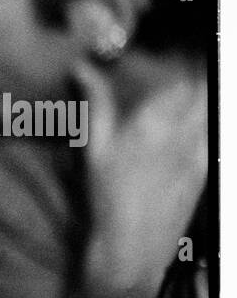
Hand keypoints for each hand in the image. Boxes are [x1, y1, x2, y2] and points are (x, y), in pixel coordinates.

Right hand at [71, 58, 206, 296]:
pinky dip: (208, 122)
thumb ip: (96, 106)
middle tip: (188, 64)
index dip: (180, 59)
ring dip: (202, 97)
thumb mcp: (95, 151)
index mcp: (152, 124)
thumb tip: (83, 69)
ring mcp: (201, 151)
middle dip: (197, 74)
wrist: (132, 247)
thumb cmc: (106, 199)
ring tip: (192, 90)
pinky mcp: (208, 168)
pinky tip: (197, 124)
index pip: (180, 77)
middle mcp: (183, 134)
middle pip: (203, 89)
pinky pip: (215, 134)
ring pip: (211, 110)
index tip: (173, 50)